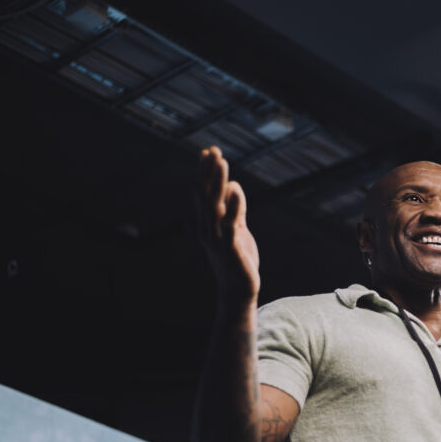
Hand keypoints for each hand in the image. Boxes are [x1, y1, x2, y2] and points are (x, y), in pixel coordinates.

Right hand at [195, 146, 259, 302]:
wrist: (238, 291)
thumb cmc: (237, 261)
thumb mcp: (236, 231)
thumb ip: (233, 211)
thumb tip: (232, 188)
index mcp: (207, 224)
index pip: (202, 193)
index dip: (204, 173)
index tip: (208, 152)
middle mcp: (207, 229)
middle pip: (205, 195)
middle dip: (208, 172)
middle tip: (213, 150)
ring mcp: (217, 238)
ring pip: (214, 206)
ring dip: (217, 183)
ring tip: (222, 163)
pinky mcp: (230, 247)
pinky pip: (229, 224)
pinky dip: (232, 207)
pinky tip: (235, 190)